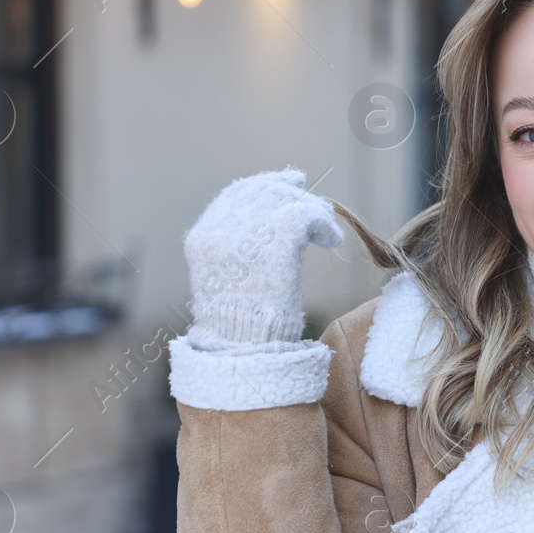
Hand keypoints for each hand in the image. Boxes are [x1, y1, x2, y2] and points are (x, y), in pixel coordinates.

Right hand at [182, 166, 343, 349]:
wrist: (242, 347)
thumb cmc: (239, 326)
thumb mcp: (227, 279)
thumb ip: (238, 249)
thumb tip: (268, 223)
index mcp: (203, 239)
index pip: (233, 196)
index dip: (262, 187)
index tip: (283, 185)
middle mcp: (221, 230)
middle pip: (261, 191)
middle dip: (288, 191)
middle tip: (311, 197)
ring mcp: (248, 233)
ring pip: (286, 200)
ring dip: (311, 210)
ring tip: (324, 226)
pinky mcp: (277, 241)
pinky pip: (307, 215)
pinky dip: (324, 225)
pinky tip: (331, 240)